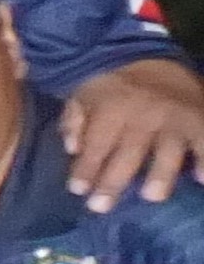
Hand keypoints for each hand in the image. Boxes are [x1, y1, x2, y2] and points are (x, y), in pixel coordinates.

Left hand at [60, 59, 203, 203]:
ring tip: (152, 197)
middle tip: (100, 208)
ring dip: (160, 174)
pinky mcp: (200, 120)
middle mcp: (145, 115)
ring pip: (168, 150)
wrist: (152, 55)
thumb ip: (75, 120)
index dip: (86, 168)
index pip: (97, 144)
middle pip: (128, 154)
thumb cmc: (112, 83)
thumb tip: (72, 148)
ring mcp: (175, 119)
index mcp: (113, 108)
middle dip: (113, 182)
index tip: (76, 190)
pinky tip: (202, 179)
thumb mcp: (83, 93)